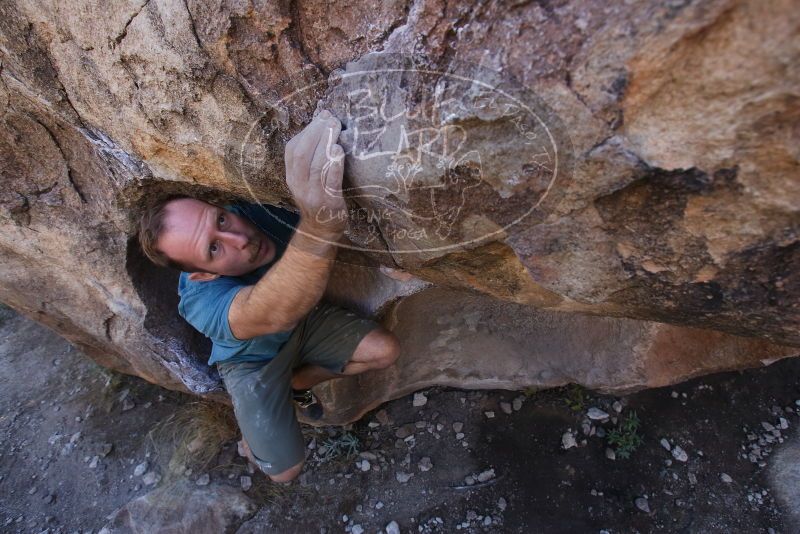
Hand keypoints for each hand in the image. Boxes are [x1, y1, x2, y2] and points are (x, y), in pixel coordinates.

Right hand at [284, 109, 346, 238]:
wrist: (322, 230)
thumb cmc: (318, 197)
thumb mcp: (307, 177)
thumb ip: (311, 155)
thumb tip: (322, 122)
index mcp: (292, 175)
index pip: (293, 148)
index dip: (307, 130)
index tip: (322, 116)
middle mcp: (298, 184)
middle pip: (302, 153)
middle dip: (316, 133)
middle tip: (331, 119)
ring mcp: (312, 194)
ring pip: (315, 165)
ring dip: (326, 143)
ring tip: (336, 128)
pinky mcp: (328, 202)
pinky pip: (329, 181)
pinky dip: (334, 164)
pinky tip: (339, 151)